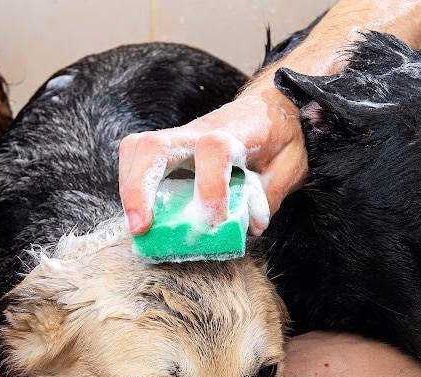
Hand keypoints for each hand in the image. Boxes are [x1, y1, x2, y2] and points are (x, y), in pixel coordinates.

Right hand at [118, 85, 306, 236]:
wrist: (274, 103)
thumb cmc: (283, 134)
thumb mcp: (291, 164)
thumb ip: (271, 194)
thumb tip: (250, 226)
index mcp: (237, 132)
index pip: (214, 149)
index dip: (211, 187)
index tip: (214, 222)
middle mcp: (200, 130)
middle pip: (154, 145)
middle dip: (140, 187)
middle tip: (141, 227)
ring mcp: (181, 138)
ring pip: (137, 149)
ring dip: (129, 188)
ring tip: (137, 227)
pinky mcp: (171, 149)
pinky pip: (138, 158)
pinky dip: (132, 186)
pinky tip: (141, 215)